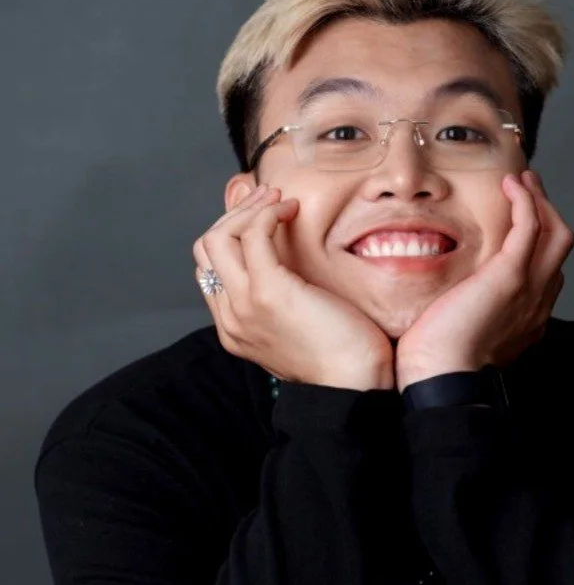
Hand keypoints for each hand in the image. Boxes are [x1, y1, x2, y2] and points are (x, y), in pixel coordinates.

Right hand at [192, 185, 393, 390]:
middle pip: (206, 248)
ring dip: (249, 208)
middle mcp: (230, 318)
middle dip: (235, 215)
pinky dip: (268, 213)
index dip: (230, 233)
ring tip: (280, 200)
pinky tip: (291, 209)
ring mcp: (244, 305)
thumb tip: (285, 263)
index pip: (210, 268)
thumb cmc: (342, 356)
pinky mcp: (267, 291)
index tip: (261, 215)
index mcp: (235, 328)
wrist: (355, 385)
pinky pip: (252, 235)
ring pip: (218, 237)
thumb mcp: (300, 326)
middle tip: (269, 198)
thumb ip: (282, 299)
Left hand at [395, 170, 573, 390]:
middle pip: (560, 245)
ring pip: (555, 232)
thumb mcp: (463, 332)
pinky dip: (526, 201)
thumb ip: (470, 312)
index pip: (548, 268)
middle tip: (527, 188)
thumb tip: (453, 299)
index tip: (521, 216)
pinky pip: (531, 227)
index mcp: (529, 316)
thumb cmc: (439, 361)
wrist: (440, 376)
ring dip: (540, 200)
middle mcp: (539, 301)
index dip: (540, 238)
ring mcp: (530, 288)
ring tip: (521, 180)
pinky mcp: (511, 276)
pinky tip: (511, 185)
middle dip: (547, 211)